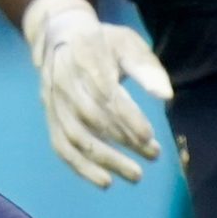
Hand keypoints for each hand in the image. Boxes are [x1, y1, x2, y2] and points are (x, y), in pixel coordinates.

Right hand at [21, 0, 173, 188]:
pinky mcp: (50, 118)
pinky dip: (81, 168)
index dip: (127, 118)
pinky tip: (104, 181)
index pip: (106, 95)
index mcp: (86, 61)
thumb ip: (147, 69)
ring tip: (135, 175)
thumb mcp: (128, 44)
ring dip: (105, 160)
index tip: (150, 137)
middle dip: (123, 142)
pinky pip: (61, 147)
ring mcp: (54, 103)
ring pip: (76, 138)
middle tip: (154, 156)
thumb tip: (166, 96)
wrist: (59, 36)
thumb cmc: (103, 42)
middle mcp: (65, 84)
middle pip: (92, 120)